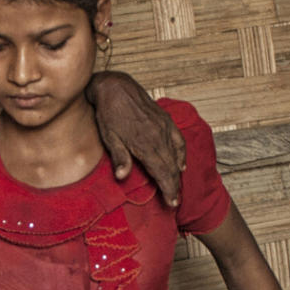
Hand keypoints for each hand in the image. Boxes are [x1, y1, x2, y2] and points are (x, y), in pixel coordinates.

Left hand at [88, 71, 184, 204]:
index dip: (168, 189)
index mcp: (145, 143)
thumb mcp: (109, 136)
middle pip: (171, 167)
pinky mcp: (165, 119)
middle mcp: (158, 136)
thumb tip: (122, 176)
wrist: (115, 86)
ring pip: (176, 155)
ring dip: (177, 173)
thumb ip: (119, 156)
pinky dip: (182, 153)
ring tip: (176, 187)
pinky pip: (178, 140)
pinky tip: (181, 164)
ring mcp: (164, 127)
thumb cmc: (108, 113)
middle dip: (174, 186)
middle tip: (175, 201)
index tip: (172, 203)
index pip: (162, 172)